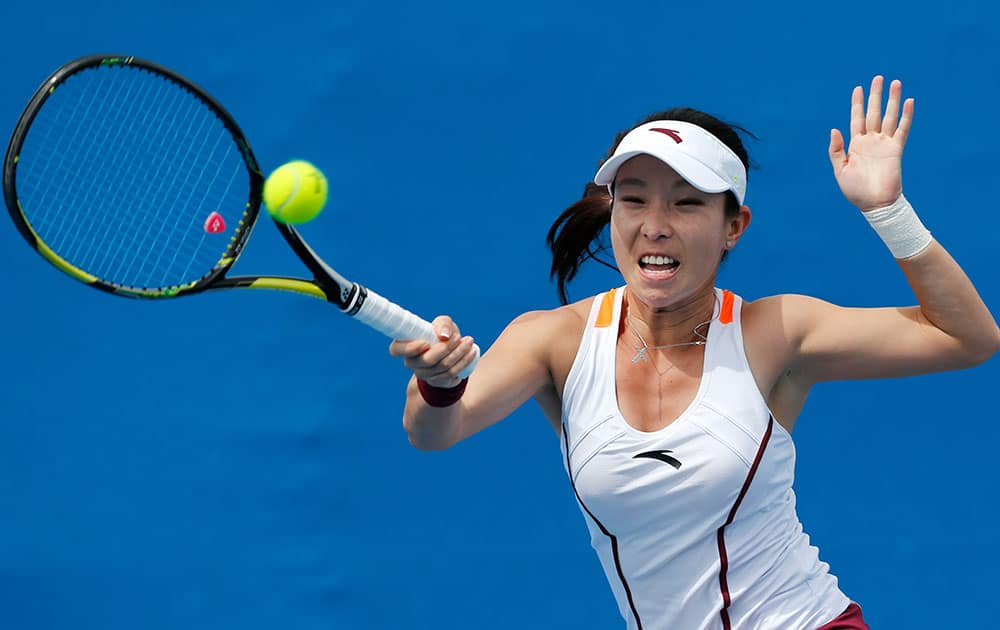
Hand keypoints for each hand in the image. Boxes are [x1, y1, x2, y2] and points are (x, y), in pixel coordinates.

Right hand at [388, 315, 476, 387]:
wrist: (450, 352)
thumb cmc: (441, 334)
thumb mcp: (443, 324)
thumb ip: (443, 324)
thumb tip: (444, 336)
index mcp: (405, 346)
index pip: (396, 350)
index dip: (409, 348)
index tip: (425, 343)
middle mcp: (411, 362)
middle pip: (427, 360)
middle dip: (446, 348)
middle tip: (458, 336)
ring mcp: (424, 374)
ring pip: (442, 366)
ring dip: (459, 353)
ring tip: (469, 341)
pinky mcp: (437, 381)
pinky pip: (451, 373)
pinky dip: (463, 361)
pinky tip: (471, 352)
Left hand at [828, 76, 913, 211]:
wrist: (874, 204)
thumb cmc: (855, 191)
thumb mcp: (840, 170)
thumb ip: (836, 150)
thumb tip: (834, 129)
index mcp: (855, 145)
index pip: (857, 119)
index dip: (857, 104)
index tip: (858, 88)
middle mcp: (871, 141)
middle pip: (874, 113)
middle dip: (875, 96)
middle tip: (878, 78)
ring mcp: (884, 144)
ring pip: (889, 117)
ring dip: (893, 100)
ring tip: (896, 83)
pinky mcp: (896, 150)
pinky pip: (902, 129)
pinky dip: (906, 116)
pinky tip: (909, 102)